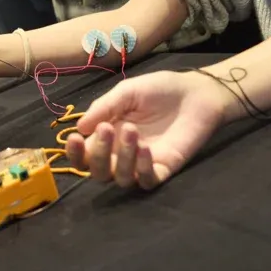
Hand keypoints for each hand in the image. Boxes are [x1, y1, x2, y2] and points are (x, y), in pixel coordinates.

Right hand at [62, 70, 234, 189]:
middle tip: (107, 129)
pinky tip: (146, 149)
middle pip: (98, 172)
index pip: (84, 153)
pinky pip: (147, 181)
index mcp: (108, 134)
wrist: (196, 92)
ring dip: (122, 158)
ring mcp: (142, 163)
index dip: (75, 152)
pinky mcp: (164, 169)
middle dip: (97, 154)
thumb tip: (80, 128)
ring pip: (121, 178)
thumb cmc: (160, 89)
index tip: (74, 137)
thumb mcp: (127, 91)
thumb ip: (105, 107)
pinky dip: (142, 169)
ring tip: (132, 131)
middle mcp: (121, 153)